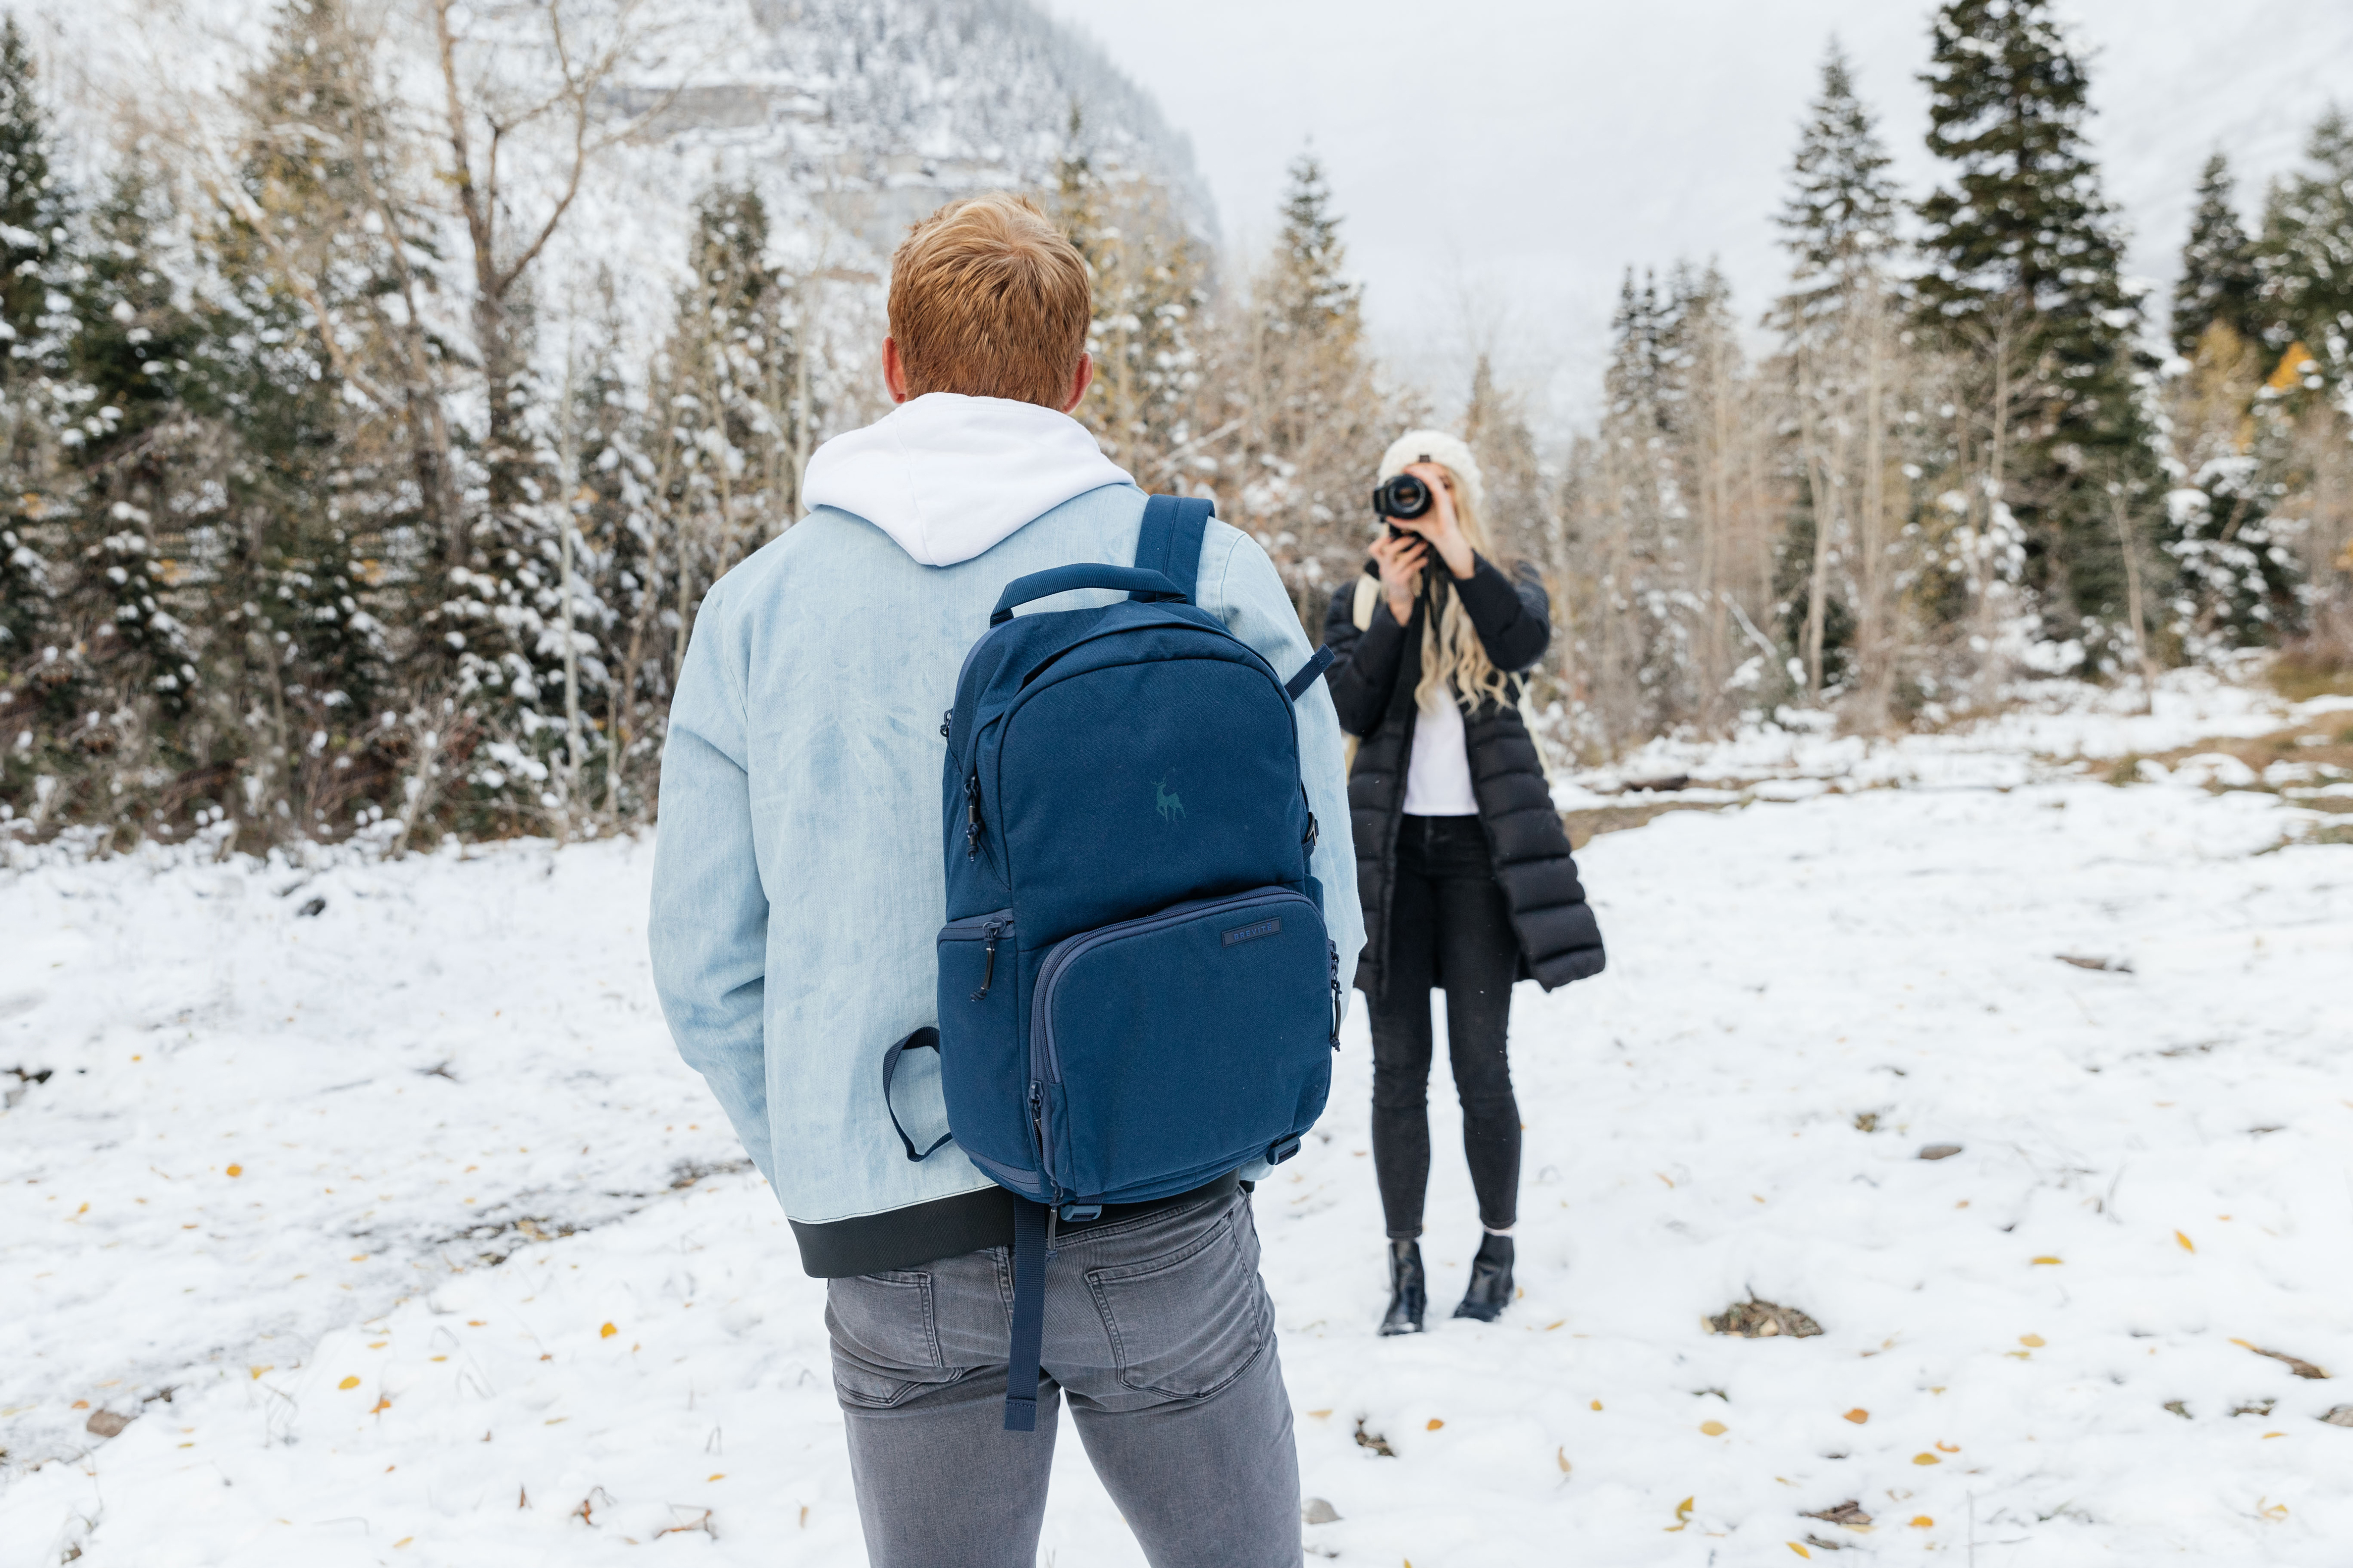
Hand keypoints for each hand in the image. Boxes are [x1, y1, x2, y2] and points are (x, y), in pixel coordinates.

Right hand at [1369, 529, 1427, 623]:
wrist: (1399, 596)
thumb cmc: (1399, 575)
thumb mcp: (1393, 565)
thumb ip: (1396, 553)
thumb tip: (1410, 535)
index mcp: (1382, 562)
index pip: (1373, 550)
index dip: (1380, 541)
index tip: (1392, 535)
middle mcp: (1384, 568)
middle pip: (1390, 552)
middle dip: (1403, 542)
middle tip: (1413, 537)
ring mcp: (1392, 575)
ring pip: (1404, 560)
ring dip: (1416, 551)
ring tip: (1424, 545)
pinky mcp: (1400, 581)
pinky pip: (1411, 569)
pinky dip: (1419, 562)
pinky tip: (1425, 559)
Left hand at [1386, 463, 1476, 580]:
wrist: (1444, 539)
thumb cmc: (1433, 531)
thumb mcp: (1414, 523)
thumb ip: (1403, 521)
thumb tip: (1389, 518)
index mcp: (1434, 498)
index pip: (1427, 481)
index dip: (1417, 474)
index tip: (1405, 472)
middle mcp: (1439, 495)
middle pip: (1429, 477)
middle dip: (1417, 470)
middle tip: (1405, 468)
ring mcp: (1442, 496)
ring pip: (1432, 478)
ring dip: (1420, 471)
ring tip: (1410, 468)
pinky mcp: (1444, 499)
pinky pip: (1435, 484)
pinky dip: (1426, 478)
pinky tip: (1418, 474)